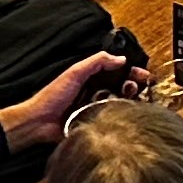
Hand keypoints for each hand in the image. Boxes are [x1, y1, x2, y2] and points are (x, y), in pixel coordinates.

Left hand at [0, 51, 126, 148]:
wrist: (39, 123)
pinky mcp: (97, 124)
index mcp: (91, 78)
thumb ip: (97, 62)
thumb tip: (121, 58)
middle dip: (134, 85)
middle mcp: (96, 92)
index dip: (131, 72)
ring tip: (130, 97)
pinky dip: (123, 115)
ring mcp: (97, 109)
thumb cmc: (53, 96)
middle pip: (122, 87)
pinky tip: (127, 113)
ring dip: (130, 99)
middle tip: (137, 86)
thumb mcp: (75, 72)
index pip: (117, 72)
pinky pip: (114, 118)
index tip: (143, 75)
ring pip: (121, 102)